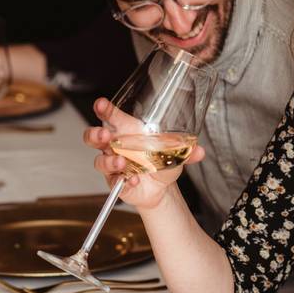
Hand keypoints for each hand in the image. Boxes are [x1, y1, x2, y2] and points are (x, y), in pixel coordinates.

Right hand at [84, 98, 205, 210]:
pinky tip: (132, 180)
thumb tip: (200, 151)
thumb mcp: (175, 153)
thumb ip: (187, 151)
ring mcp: (112, 164)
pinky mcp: (114, 181)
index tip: (101, 104)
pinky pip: (112, 181)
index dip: (103, 109)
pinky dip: (122, 181)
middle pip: (93, 137)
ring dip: (109, 161)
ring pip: (100, 160)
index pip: (110, 116)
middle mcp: (114, 146)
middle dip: (95, 134)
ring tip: (122, 162)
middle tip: (105, 135)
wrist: (160, 188)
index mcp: (126, 131)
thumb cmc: (160, 162)